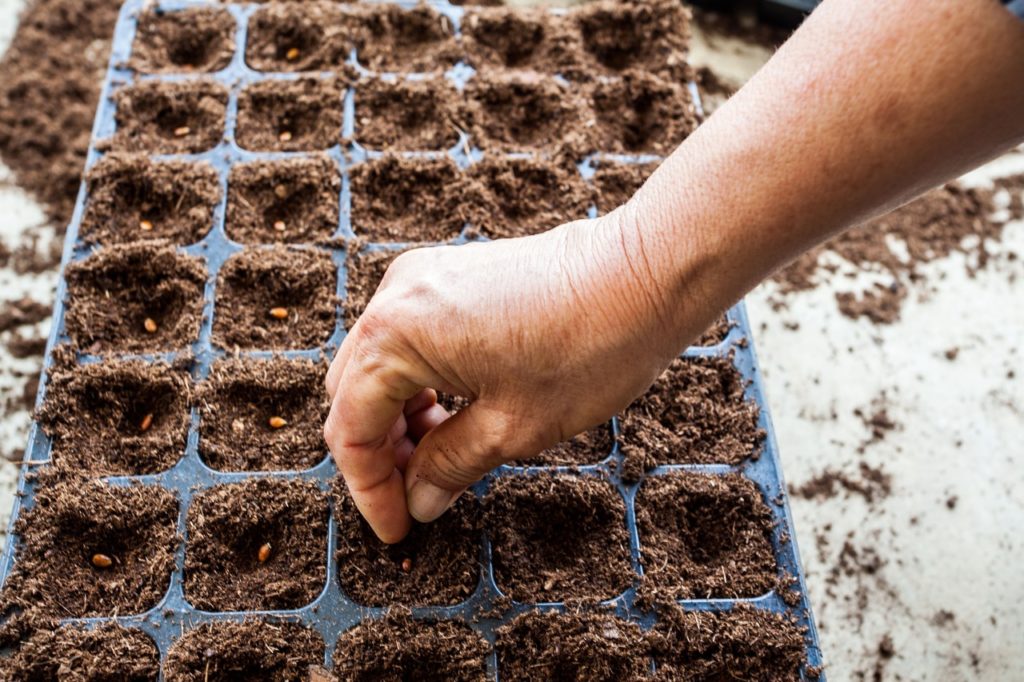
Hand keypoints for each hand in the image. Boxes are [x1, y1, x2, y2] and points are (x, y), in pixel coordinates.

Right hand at [323, 212, 715, 541]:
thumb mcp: (513, 427)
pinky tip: (453, 411)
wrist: (646, 273)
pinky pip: (408, 337)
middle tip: (414, 497)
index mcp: (396, 335)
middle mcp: (395, 297)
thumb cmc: (588, 347)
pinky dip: (418, 381)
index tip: (397, 529)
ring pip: (379, 365)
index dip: (369, 489)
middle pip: (354, 392)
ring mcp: (423, 278)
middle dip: (379, 452)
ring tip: (439, 458)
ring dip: (398, 417)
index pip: (352, 428)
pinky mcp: (450, 274)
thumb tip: (418, 501)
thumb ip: (449, 466)